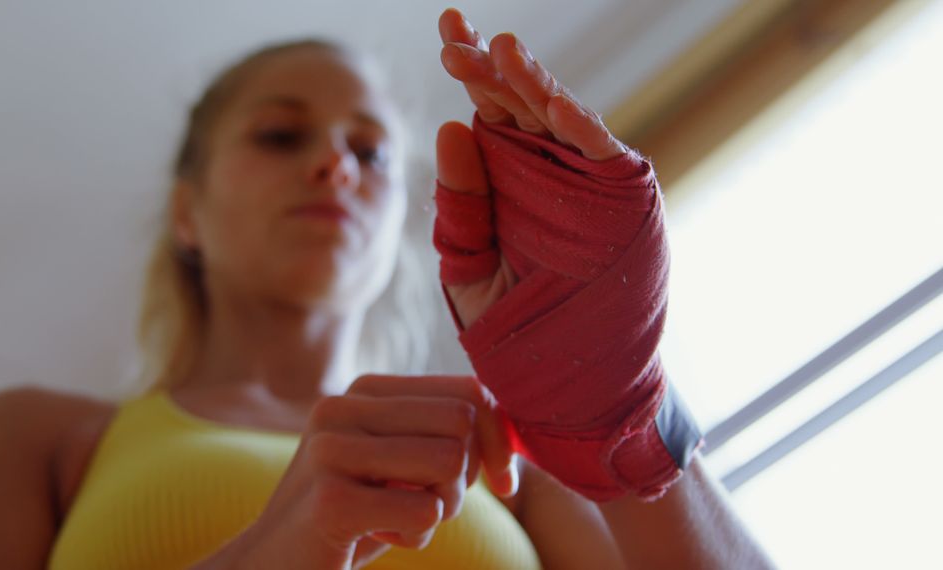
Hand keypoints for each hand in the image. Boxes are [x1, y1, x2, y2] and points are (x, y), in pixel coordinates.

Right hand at [215, 375, 516, 569]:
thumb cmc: (350, 515)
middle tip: (426, 503)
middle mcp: (341, 408)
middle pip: (462, 424)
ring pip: (449, 464)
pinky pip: (426, 512)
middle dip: (464, 476)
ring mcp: (330, 450)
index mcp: (362, 391)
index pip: (467, 390)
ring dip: (441, 508)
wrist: (270, 564)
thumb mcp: (396, 463)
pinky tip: (376, 537)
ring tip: (399, 518)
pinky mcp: (331, 501)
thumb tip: (507, 426)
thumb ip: (442, 436)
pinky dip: (416, 537)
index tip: (501, 482)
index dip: (498, 440)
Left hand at [435, 8, 629, 326]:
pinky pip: (601, 156)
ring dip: (531, 84)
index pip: (487, 109)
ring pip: (559, 118)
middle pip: (517, 103)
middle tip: (455, 39)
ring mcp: (585, 182)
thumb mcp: (470, 267)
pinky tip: (551, 100)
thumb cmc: (519, 327)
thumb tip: (450, 128)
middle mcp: (546, 168)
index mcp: (508, 175)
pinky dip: (580, 127)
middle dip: (488, 67)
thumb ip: (462, 206)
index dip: (470, 69)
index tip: (446, 31)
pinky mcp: (623, 201)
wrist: (571, 384)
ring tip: (500, 51)